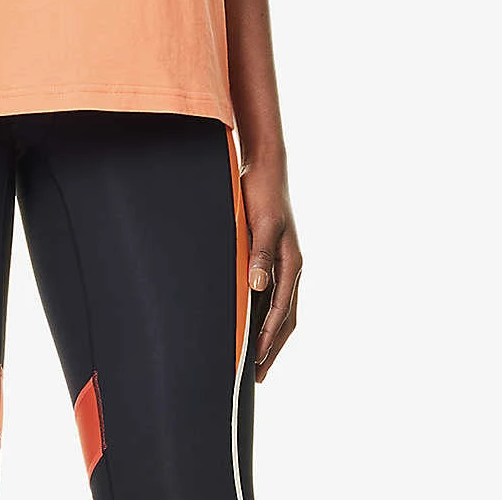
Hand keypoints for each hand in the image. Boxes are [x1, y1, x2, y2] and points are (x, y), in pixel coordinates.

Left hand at [239, 157, 302, 382]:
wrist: (263, 167)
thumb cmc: (262, 193)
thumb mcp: (261, 223)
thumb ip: (259, 255)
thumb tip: (258, 288)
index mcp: (291, 263)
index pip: (282, 311)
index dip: (268, 338)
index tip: (255, 361)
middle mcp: (290, 267)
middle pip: (285, 318)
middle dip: (272, 346)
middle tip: (257, 375)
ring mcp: (283, 262)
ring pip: (280, 308)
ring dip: (269, 334)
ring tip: (255, 357)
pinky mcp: (272, 254)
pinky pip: (272, 293)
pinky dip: (264, 313)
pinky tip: (251, 320)